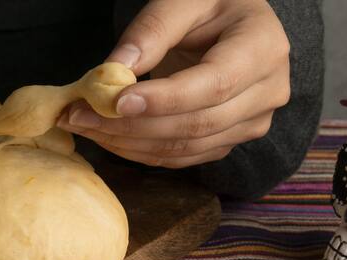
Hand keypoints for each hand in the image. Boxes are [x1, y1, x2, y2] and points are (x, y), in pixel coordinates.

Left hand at [58, 0, 290, 168]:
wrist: (236, 26)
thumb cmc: (213, 6)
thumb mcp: (186, 0)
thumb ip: (152, 30)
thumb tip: (113, 71)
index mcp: (262, 48)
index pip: (213, 85)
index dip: (164, 100)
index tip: (115, 102)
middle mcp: (267, 92)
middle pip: (197, 124)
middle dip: (132, 126)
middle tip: (79, 115)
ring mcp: (252, 123)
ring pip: (187, 148)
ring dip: (129, 143)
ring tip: (85, 125)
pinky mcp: (231, 141)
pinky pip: (184, 157)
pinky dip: (142, 152)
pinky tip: (109, 138)